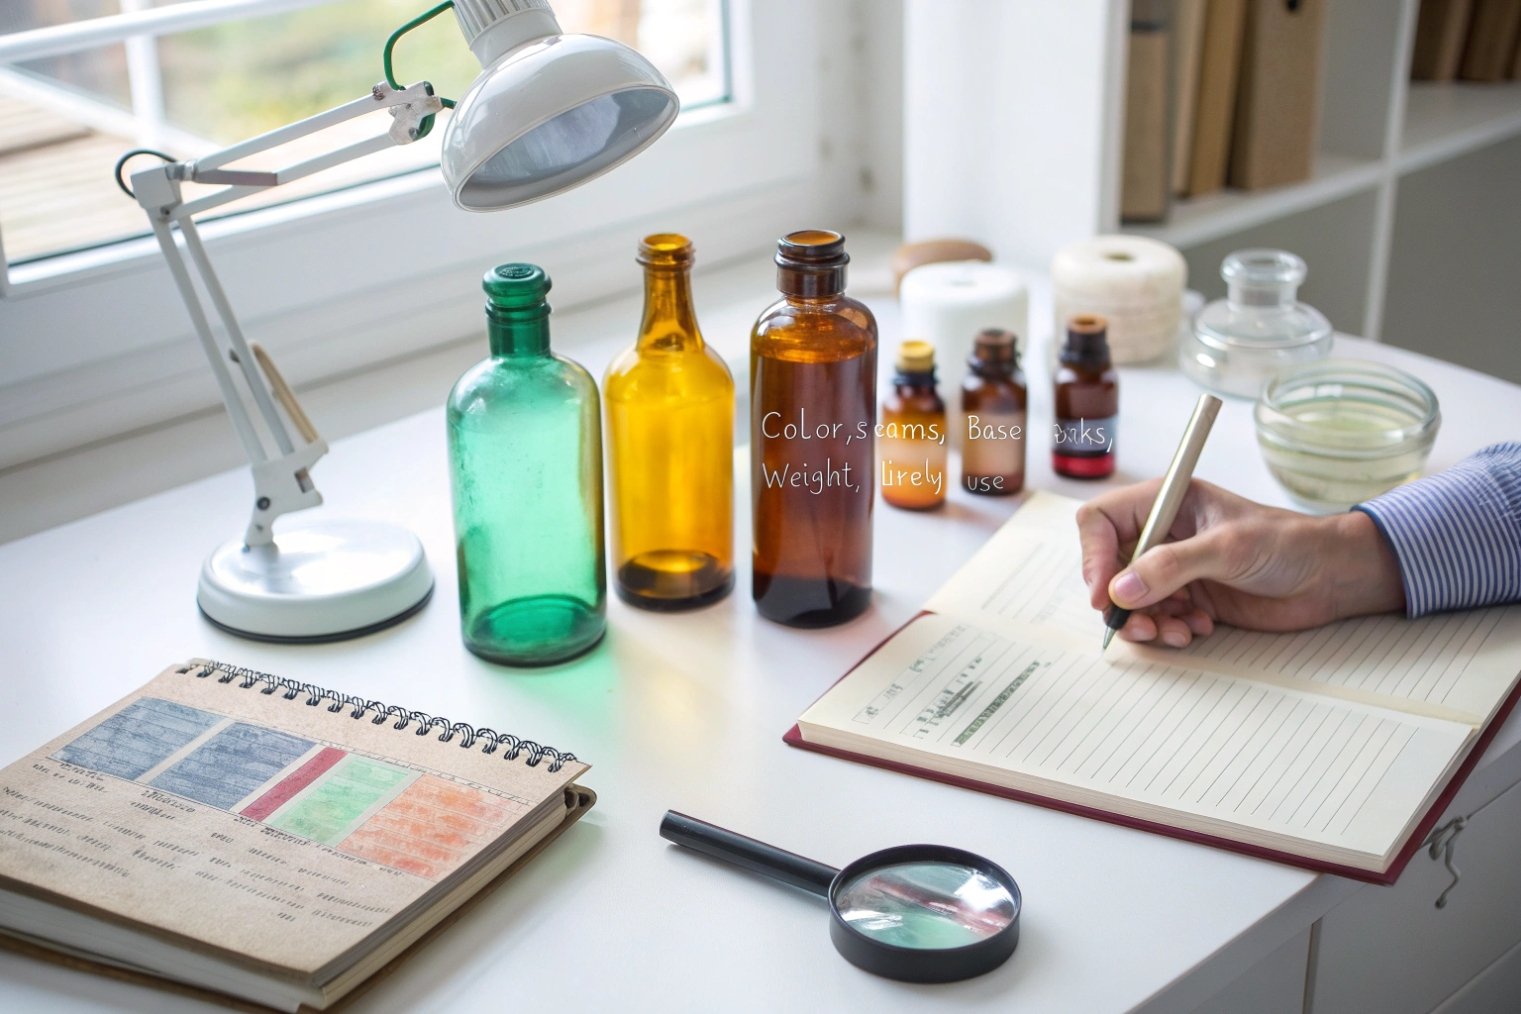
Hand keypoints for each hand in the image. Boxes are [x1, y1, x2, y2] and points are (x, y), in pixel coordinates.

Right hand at [1076, 479, 1404, 647]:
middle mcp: (1161, 534)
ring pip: (1128, 599)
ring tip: (1175, 632)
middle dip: (1118, 599)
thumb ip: (1171, 567)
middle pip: (1107, 566)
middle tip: (1139, 624)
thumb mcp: (1227, 548)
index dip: (1094, 556)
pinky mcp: (1188, 597)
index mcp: (1164, 502)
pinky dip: (1167, 630)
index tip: (1104, 593)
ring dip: (1144, 621)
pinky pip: (1155, 618)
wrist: (1330, 576)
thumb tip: (1120, 590)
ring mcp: (1173, 568)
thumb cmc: (1287, 543)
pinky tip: (1198, 628)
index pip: (1101, 521)